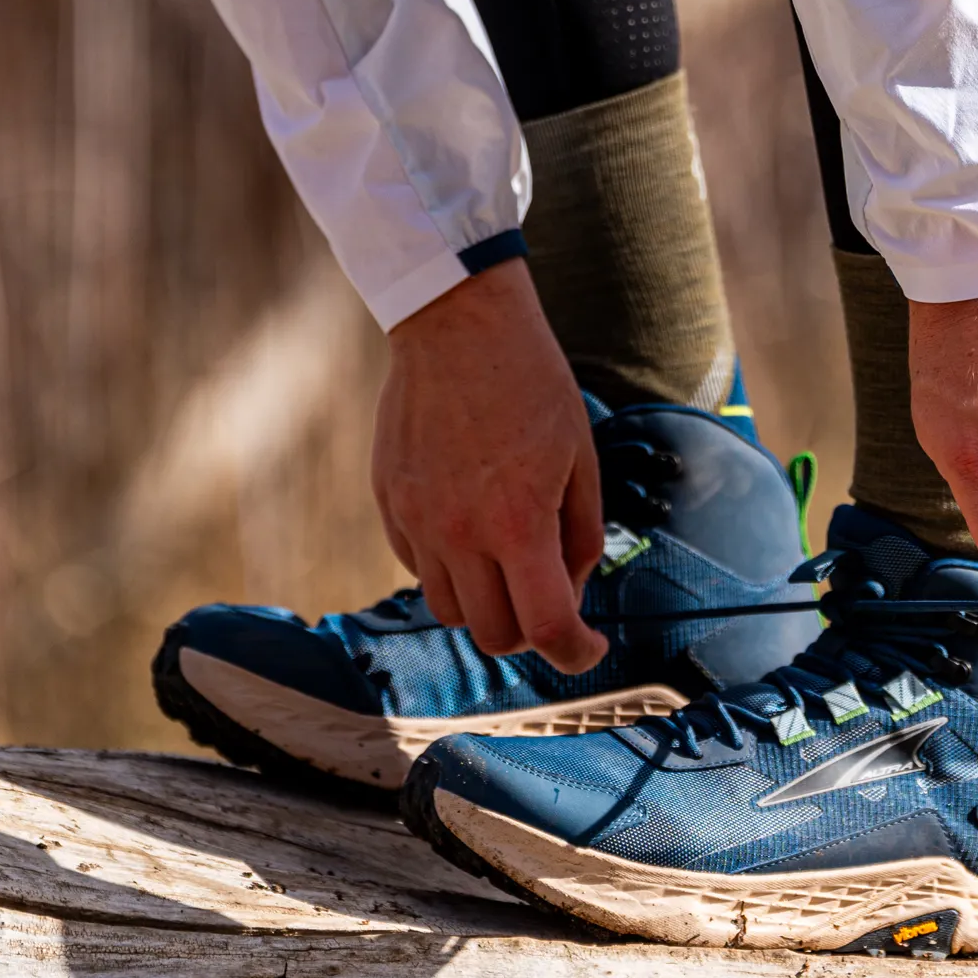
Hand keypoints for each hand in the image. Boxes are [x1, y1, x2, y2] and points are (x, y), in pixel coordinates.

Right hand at [373, 258, 606, 669]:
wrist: (458, 324)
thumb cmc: (531, 382)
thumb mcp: (581, 456)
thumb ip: (581, 534)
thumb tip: (572, 589)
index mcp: (518, 523)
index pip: (544, 627)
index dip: (574, 652)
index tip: (588, 647)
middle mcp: (459, 533)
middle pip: (492, 634)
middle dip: (530, 631)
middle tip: (551, 599)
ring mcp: (416, 521)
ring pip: (449, 610)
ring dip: (485, 604)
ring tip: (508, 562)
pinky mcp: (389, 504)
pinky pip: (418, 567)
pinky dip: (449, 568)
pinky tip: (471, 528)